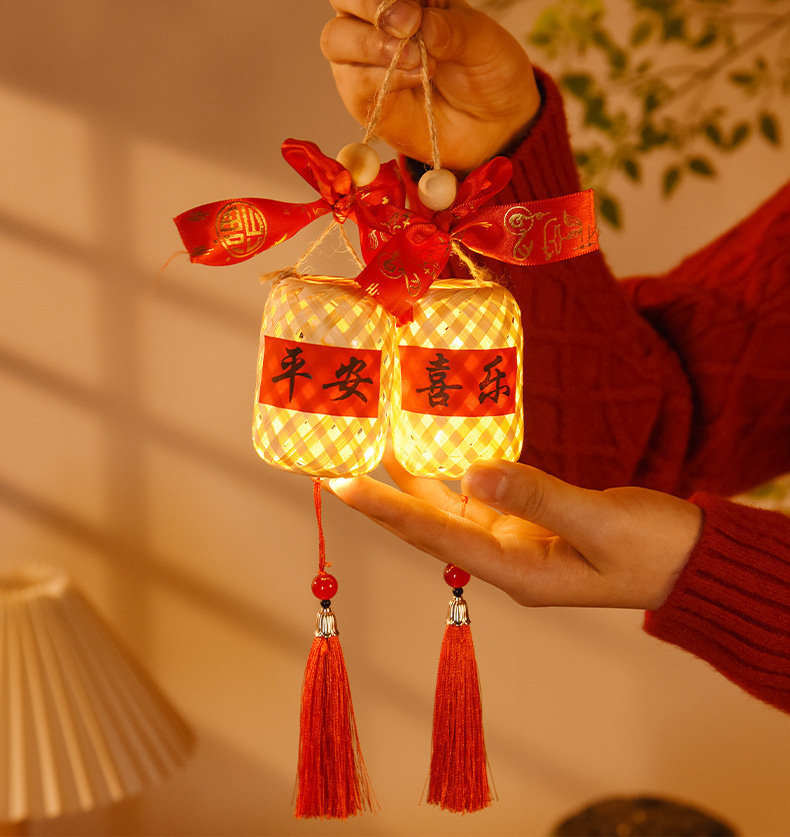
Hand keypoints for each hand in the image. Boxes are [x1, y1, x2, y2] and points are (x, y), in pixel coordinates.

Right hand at [321, 0, 540, 171]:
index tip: (415, 12)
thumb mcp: (483, 42)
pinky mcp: (366, 101)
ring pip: (336, 41)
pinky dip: (383, 79)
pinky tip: (417, 77)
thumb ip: (454, 29)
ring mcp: (367, 63)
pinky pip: (354, 83)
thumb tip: (423, 23)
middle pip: (343, 4)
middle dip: (371, 12)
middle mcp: (377, 25)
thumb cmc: (487, 72)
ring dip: (373, 47)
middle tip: (409, 27)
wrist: (494, 124)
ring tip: (418, 59)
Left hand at [328, 455, 703, 609]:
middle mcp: (505, 559)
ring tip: (379, 446)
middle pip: (432, 525)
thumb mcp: (599, 523)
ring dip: (417, 482)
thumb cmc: (654, 549)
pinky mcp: (531, 524)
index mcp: (515, 570)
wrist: (689, 561)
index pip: (435, 537)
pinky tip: (437, 449)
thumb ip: (538, 496)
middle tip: (342, 463)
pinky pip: (482, 497)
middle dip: (387, 497)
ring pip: (453, 509)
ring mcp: (517, 542)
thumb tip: (472, 471)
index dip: (387, 510)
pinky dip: (456, 474)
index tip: (343, 485)